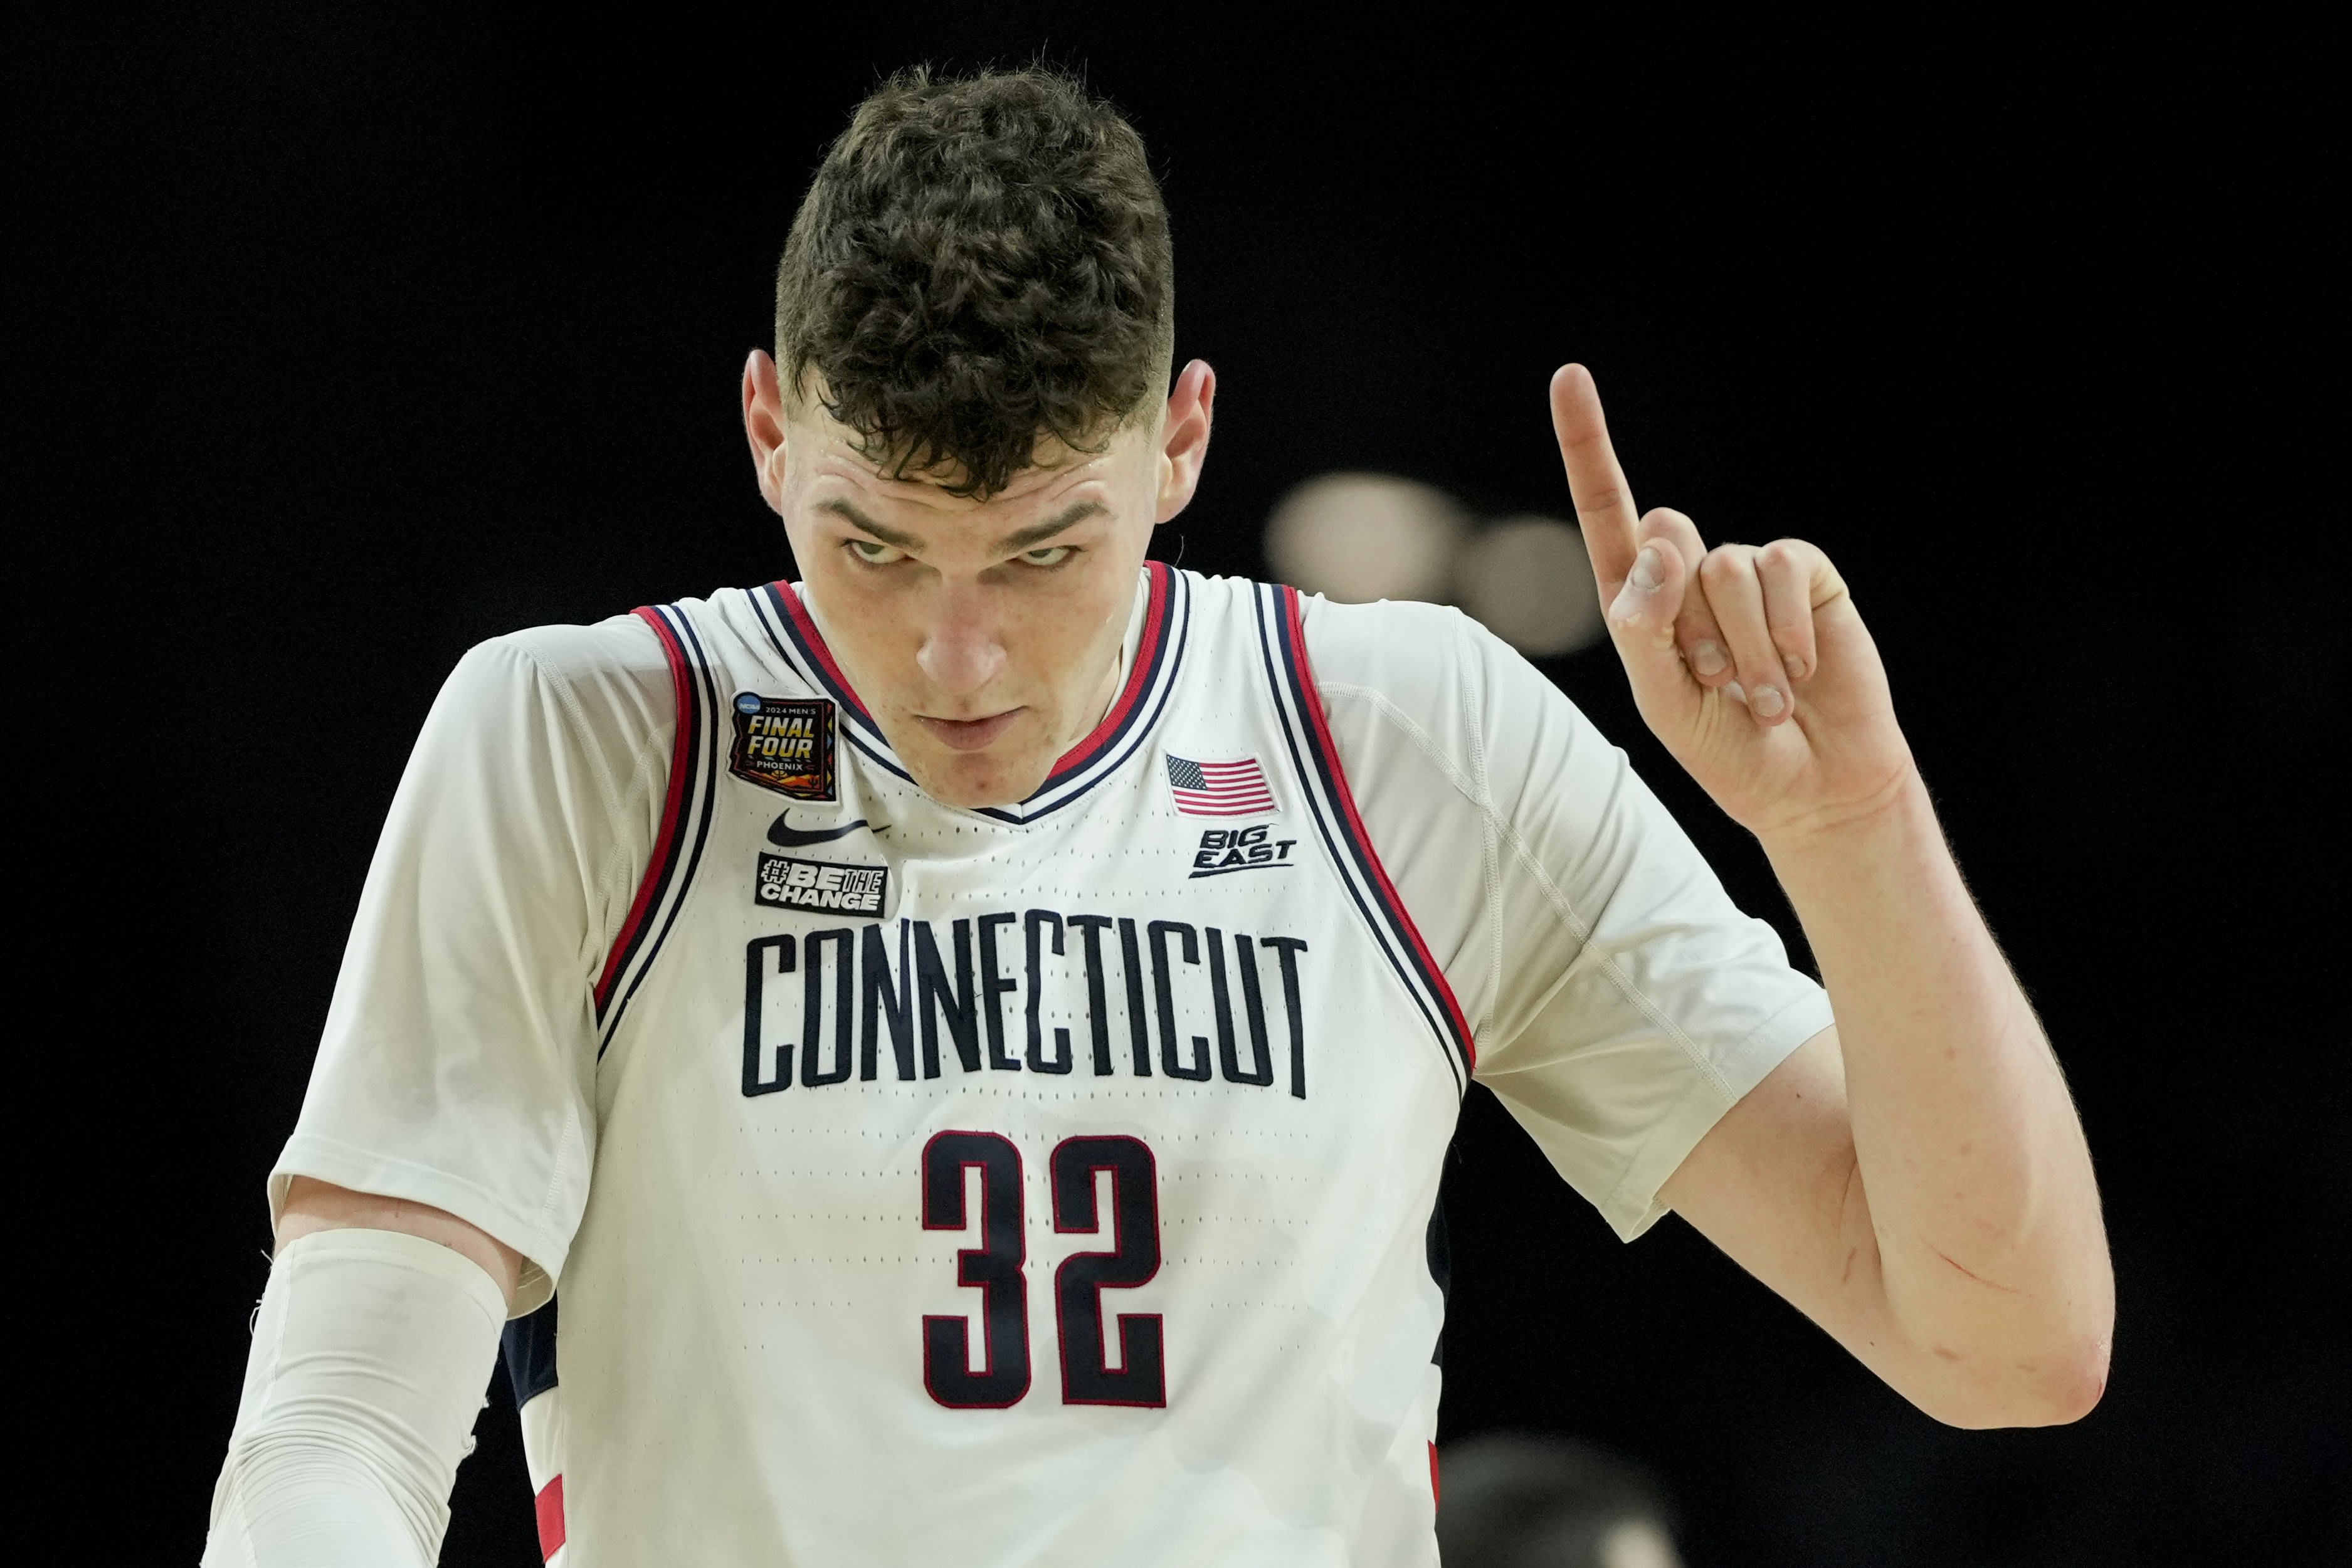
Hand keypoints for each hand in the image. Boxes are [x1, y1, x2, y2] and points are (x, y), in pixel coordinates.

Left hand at [1548, 364, 1915, 845]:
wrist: (1813, 786)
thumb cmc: (1729, 751)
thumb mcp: (1665, 703)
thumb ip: (1645, 627)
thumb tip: (1659, 545)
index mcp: (1641, 601)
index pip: (1607, 512)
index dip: (1588, 444)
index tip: (1570, 376)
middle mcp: (1692, 574)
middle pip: (1666, 533)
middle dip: (1688, 620)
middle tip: (1717, 683)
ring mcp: (1751, 572)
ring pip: (1723, 565)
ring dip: (1741, 646)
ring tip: (1760, 695)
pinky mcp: (1806, 576)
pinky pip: (1782, 566)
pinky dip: (1784, 630)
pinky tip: (1797, 672)